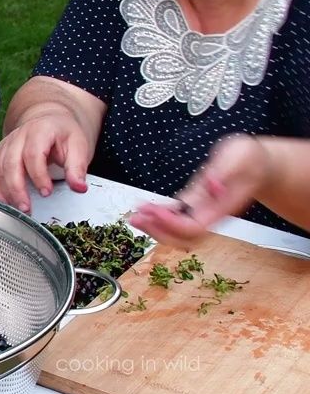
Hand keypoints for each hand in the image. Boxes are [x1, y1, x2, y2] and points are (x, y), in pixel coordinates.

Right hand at [0, 106, 91, 212]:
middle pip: (10, 163)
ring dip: (5, 191)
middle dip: (17, 188)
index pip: (33, 154)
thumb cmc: (62, 134)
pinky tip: (4, 201)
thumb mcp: (78, 146)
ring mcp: (6, 145)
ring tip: (19, 207)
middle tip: (27, 207)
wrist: (49, 121)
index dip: (38, 175)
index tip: (46, 192)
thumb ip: (77, 167)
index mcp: (39, 130)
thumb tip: (79, 187)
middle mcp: (18, 136)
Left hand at [129, 134, 269, 245]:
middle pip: (184, 236)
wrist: (259, 166)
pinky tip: (144, 210)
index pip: (195, 227)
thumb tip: (211, 184)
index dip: (172, 224)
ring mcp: (203, 212)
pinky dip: (158, 217)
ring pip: (178, 232)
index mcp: (222, 207)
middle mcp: (211, 215)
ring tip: (135, 217)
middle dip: (158, 230)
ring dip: (155, 228)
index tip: (154, 211)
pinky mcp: (195, 205)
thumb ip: (224, 171)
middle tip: (136, 218)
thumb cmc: (251, 160)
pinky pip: (175, 219)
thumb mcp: (240, 156)